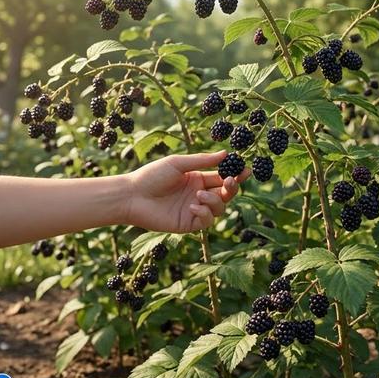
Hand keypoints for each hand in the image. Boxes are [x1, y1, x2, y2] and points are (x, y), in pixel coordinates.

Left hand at [122, 151, 251, 232]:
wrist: (132, 196)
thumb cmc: (151, 176)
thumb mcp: (178, 164)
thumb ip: (202, 161)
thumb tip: (226, 153)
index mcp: (197, 178)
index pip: (222, 177)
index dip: (235, 174)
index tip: (246, 170)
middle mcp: (198, 194)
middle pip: (225, 194)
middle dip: (232, 188)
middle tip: (230, 182)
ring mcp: (194, 209)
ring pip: (219, 208)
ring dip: (215, 201)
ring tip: (199, 194)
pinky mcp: (187, 223)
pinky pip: (206, 221)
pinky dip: (204, 213)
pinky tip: (193, 205)